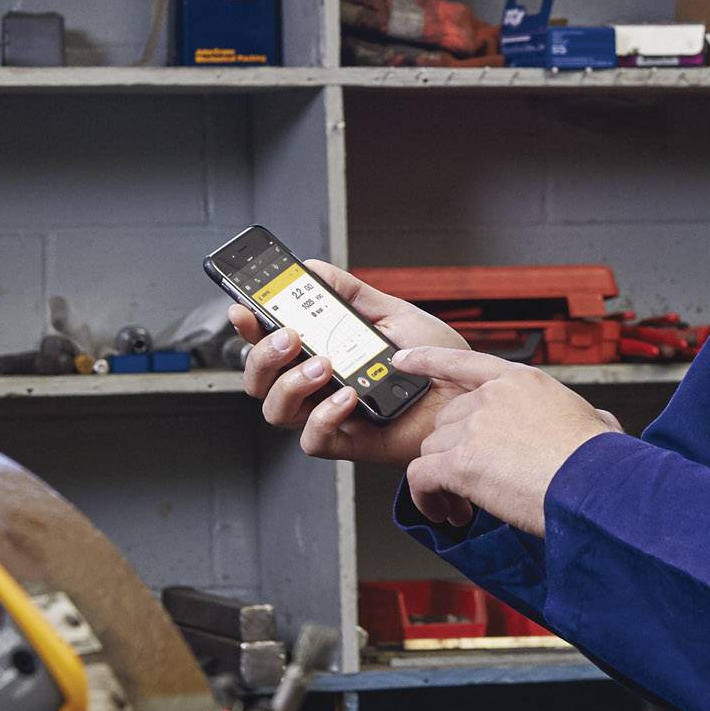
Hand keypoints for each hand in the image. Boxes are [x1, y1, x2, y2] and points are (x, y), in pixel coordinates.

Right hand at [229, 260, 469, 467]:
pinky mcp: (347, 442)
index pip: (268, 341)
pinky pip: (312, 440)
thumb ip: (351, 294)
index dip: (247, 327)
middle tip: (290, 335)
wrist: (466, 396)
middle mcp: (315, 386)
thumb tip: (312, 268)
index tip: (243, 307)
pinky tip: (347, 397)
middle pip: (259, 378)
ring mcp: (327, 415)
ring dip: (290, 384)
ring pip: (276, 410)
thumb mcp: (392, 314)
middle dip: (262, 355)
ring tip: (324, 364)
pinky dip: (323, 417)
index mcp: (318, 352)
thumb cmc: (431, 361)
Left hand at [393, 347, 624, 537]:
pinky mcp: (460, 462)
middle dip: (452, 453)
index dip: (427, 360)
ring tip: (465, 506)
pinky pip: (421, 478)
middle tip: (471, 484)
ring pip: (432, 450)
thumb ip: (584, 417)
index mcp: (522, 382)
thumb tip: (601, 424)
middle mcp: (493, 397)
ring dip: (442, 481)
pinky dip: (426, 498)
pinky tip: (446, 513)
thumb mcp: (598, 421)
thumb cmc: (604, 462)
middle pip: (446, 421)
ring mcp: (474, 427)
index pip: (463, 363)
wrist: (599, 485)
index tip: (403, 360)